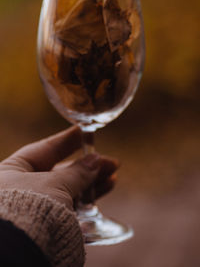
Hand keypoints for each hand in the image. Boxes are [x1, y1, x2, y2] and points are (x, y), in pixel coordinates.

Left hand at [0, 126, 117, 210]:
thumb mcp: (55, 184)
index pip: (45, 149)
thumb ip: (77, 171)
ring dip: (92, 181)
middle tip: (110, 162)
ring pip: (68, 187)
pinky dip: (88, 197)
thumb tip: (95, 160)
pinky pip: (70, 203)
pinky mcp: (47, 220)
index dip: (67, 140)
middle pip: (61, 170)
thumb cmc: (30, 208)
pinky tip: (104, 188)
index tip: (85, 130)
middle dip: (88, 165)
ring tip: (112, 176)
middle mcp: (22, 187)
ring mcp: (35, 204)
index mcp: (13, 170)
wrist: (21, 251)